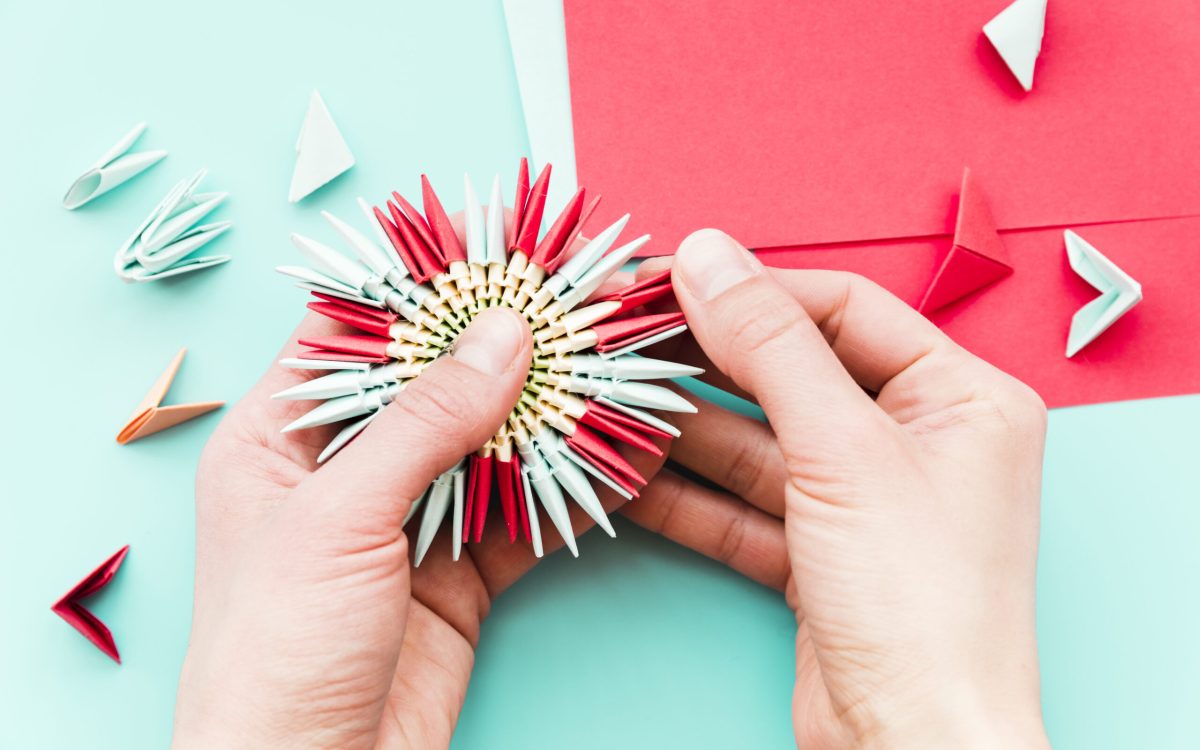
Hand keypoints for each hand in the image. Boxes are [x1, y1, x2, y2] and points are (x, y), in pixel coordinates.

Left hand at [171, 266, 658, 745]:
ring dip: (548, 408)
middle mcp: (343, 469)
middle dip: (505, 342)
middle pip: (436, 382)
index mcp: (279, 437)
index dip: (424, 281)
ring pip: (488, 443)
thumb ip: (425, 422)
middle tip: (574, 296)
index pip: (356, 330)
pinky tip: (616, 450)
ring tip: (610, 359)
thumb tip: (499, 332)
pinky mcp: (457, 571)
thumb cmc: (276, 651)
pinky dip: (569, 484)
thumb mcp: (340, 518)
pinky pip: (521, 511)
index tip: (493, 239)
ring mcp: (405, 520)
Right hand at [623, 230, 1050, 748]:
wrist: (913, 749)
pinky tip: (625, 473)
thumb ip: (771, 347)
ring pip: (757, 443)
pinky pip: (742, 504)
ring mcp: (864, 503)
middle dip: (706, 360)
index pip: (843, 309)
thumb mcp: (843, 451)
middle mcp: (917, 442)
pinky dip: (685, 492)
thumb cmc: (921, 605)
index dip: (753, 290)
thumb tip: (709, 257)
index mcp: (959, 397)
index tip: (670, 276)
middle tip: (622, 334)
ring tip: (607, 398)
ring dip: (682, 429)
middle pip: (792, 374)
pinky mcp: (819, 556)